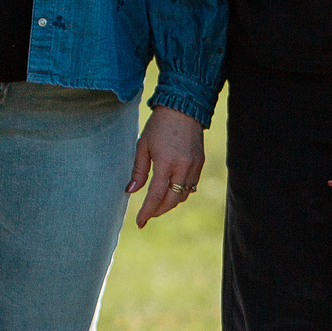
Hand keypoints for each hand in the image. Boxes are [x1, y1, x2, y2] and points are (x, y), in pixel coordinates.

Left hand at [128, 106, 203, 227]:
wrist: (183, 108)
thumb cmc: (159, 125)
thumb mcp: (143, 145)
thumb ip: (138, 170)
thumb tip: (131, 191)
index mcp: (166, 162)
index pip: (156, 195)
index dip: (147, 211)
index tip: (140, 222)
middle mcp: (183, 167)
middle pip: (172, 200)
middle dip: (159, 210)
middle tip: (148, 214)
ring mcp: (194, 166)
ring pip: (183, 195)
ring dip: (170, 203)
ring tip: (158, 203)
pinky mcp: (200, 163)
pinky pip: (191, 186)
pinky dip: (181, 193)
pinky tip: (171, 191)